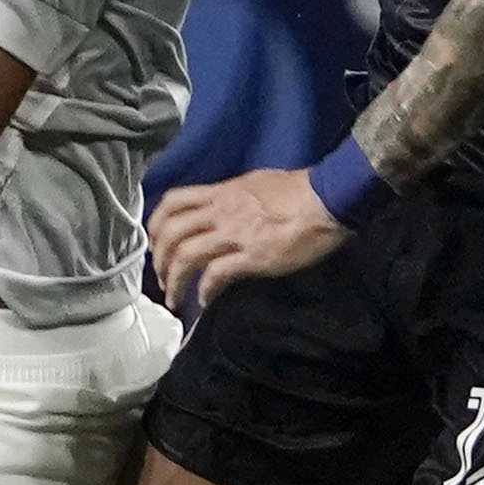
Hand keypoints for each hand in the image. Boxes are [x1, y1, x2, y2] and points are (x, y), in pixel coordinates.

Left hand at [148, 168, 345, 312]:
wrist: (327, 200)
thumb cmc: (298, 190)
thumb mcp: (255, 184)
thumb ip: (232, 199)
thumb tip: (220, 212)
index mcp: (221, 193)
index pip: (173, 201)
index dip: (156, 223)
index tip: (156, 243)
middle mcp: (221, 212)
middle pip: (172, 233)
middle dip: (159, 259)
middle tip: (162, 278)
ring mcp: (235, 234)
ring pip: (187, 256)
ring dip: (174, 280)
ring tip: (174, 297)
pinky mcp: (253, 256)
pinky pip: (217, 274)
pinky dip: (205, 290)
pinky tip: (205, 300)